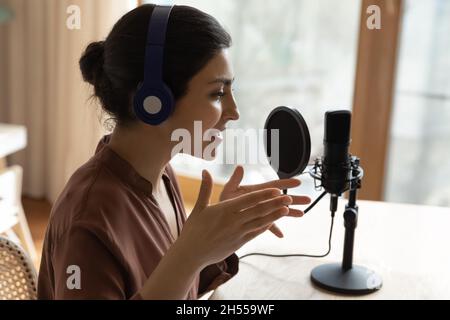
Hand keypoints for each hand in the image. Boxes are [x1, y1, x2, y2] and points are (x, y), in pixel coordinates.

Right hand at [178, 170, 292, 267]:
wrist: (191, 254)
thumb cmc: (193, 230)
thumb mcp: (199, 207)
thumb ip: (205, 188)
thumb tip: (205, 170)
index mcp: (225, 209)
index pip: (249, 199)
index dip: (265, 194)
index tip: (277, 189)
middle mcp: (234, 221)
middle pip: (259, 210)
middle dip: (275, 203)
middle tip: (289, 197)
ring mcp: (238, 233)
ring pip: (260, 222)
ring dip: (275, 215)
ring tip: (287, 210)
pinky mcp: (239, 243)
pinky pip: (255, 233)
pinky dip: (265, 226)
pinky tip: (273, 222)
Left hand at [220, 166, 311, 237]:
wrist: (217, 218)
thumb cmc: (223, 202)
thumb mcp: (228, 192)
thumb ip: (234, 181)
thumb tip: (239, 167)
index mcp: (256, 192)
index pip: (273, 186)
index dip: (286, 183)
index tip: (298, 181)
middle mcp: (261, 200)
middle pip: (281, 199)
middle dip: (294, 199)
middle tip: (308, 199)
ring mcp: (261, 211)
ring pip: (278, 211)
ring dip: (290, 213)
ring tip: (302, 214)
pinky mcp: (258, 221)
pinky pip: (268, 226)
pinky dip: (274, 229)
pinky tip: (281, 235)